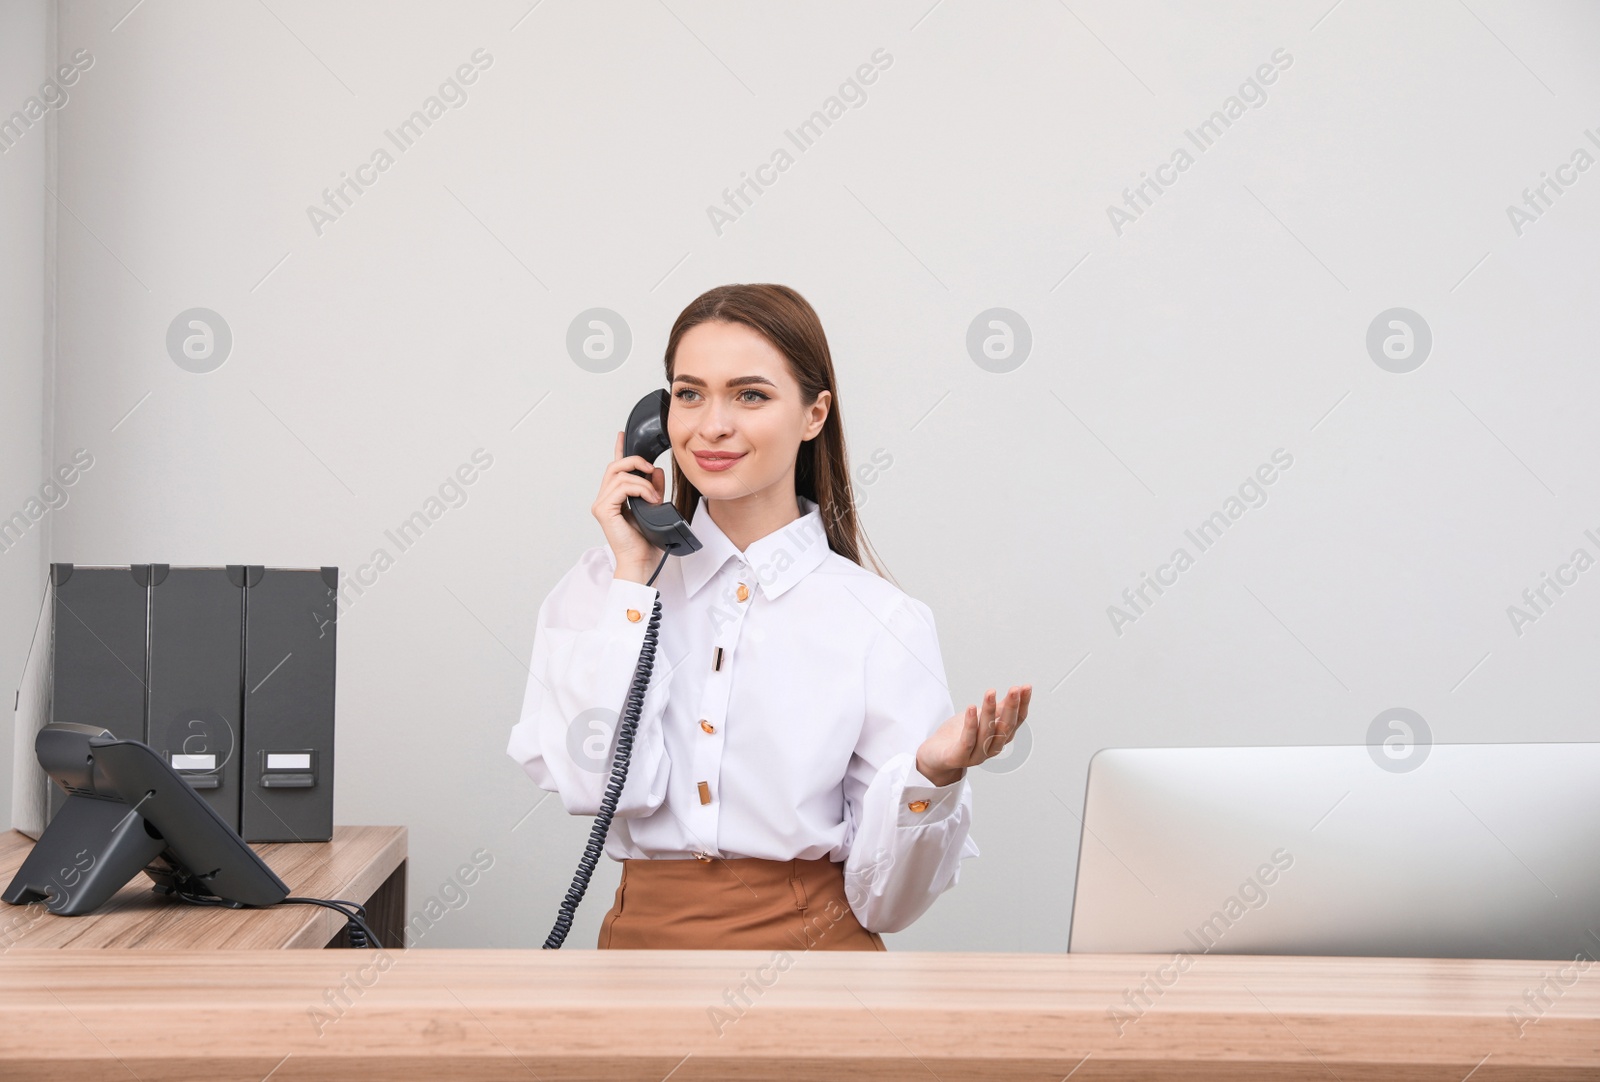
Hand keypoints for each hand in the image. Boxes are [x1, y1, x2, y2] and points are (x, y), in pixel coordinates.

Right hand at [593, 430, 666, 580]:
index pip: (615, 470)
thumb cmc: (648, 541)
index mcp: (615, 499)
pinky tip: (650, 499)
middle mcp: (605, 500)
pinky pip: (622, 486)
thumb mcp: (655, 507)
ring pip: (619, 475)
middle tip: (651, 468)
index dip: (618, 450)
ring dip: (642, 481)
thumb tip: (655, 471)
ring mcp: (602, 504)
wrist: (643, 562)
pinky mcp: (604, 510)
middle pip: (615, 466)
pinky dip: (640, 488)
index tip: (622, 435)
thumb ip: (653, 488)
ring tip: (655, 496)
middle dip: (635, 461)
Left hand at [915, 685, 1031, 786]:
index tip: (1026, 687)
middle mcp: (991, 748)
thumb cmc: (957, 736)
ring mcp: (976, 755)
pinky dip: (970, 724)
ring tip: (990, 692)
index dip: (1022, 705)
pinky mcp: (958, 757)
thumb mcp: (979, 718)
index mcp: (999, 739)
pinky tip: (971, 708)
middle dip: (1011, 708)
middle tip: (1014, 690)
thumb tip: (1015, 692)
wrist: (934, 757)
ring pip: (986, 732)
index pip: (1016, 721)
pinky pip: (967, 740)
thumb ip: (997, 709)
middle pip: (1005, 728)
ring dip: (989, 711)